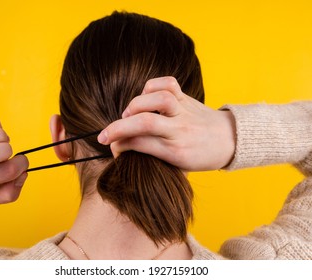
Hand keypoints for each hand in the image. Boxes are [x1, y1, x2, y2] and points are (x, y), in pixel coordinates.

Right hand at [98, 76, 235, 170]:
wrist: (230, 140)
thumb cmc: (202, 157)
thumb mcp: (178, 165)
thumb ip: (153, 155)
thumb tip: (125, 146)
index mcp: (178, 152)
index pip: (142, 145)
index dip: (120, 145)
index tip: (111, 146)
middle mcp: (180, 130)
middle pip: (146, 123)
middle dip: (117, 128)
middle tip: (103, 136)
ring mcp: (184, 111)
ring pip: (158, 100)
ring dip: (136, 105)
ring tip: (128, 115)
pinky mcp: (187, 98)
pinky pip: (168, 84)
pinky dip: (151, 87)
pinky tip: (144, 97)